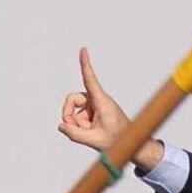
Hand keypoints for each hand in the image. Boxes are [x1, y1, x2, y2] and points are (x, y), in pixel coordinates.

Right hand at [56, 47, 162, 170]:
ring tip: (91, 132)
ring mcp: (95, 105)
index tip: (83, 49)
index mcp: (102, 101)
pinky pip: (79, 116)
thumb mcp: (94, 140)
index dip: (85, 64)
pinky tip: (91, 132)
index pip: (90, 80)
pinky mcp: (94, 111)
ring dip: (77, 123)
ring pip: (74, 110)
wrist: (130, 143)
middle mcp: (97, 99)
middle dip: (68, 115)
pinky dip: (81, 125)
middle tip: (72, 129)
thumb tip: (61, 126)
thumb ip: (74, 134)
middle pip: (72, 99)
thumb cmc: (118, 139)